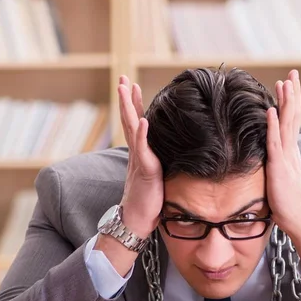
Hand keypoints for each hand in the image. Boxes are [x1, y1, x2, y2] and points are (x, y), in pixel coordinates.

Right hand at [117, 75, 163, 238]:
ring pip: (131, 129)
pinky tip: (143, 119)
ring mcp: (139, 160)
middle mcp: (137, 153)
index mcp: (141, 154)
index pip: (136, 124)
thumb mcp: (159, 177)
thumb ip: (162, 163)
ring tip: (126, 88)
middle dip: (127, 98)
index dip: (135, 105)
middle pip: (130, 120)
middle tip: (123, 78)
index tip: (134, 86)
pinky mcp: (144, 171)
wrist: (138, 221)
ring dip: (129, 107)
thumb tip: (177, 154)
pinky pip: (142, 150)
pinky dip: (142, 134)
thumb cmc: (150, 202)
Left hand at [266, 70, 300, 269]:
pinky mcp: (280, 167)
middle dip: (292, 94)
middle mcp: (292, 152)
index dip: (290, 103)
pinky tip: (271, 110)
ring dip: (285, 102)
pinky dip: (273, 125)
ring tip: (284, 82)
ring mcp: (287, 158)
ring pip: (288, 124)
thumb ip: (279, 167)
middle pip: (293, 117)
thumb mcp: (282, 180)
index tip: (287, 86)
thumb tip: (272, 162)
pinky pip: (276, 142)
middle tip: (292, 73)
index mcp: (292, 154)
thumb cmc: (290, 206)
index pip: (292, 122)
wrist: (300, 220)